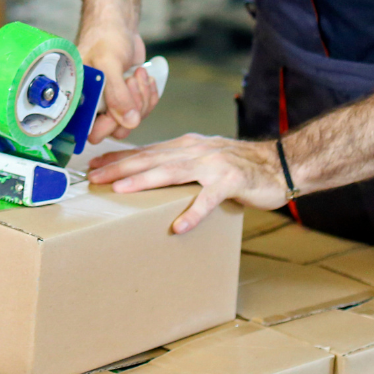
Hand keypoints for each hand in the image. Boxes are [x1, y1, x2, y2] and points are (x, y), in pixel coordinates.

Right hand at [77, 23, 160, 143]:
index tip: (117, 106)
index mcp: (78, 99)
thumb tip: (130, 122)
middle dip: (130, 106)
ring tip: (137, 73)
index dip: (107, 124)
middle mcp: (92, 105)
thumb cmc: (105, 37)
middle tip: (130, 81)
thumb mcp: (108, 63)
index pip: (90, 130)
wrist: (118, 23)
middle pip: (116, 129)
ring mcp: (111, 104)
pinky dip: (149, 95)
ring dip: (141, 98)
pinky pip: (143, 110)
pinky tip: (144, 77)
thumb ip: (117, 94)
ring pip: (132, 121)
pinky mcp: (127, 99)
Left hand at [86, 133, 285, 232]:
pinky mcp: (231, 182)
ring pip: (171, 173)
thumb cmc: (239, 166)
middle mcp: (195, 151)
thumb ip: (179, 164)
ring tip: (121, 191)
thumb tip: (149, 174)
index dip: (119, 157)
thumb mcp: (203, 158)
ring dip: (144, 181)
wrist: (280, 164)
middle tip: (95, 177)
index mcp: (186, 146)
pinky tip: (177, 227)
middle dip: (120, 168)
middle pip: (151, 159)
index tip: (94, 165)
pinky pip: (208, 200)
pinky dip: (192, 213)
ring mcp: (212, 165)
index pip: (146, 151)